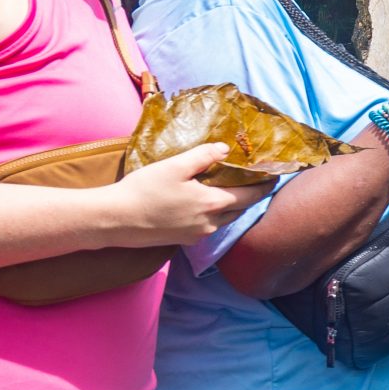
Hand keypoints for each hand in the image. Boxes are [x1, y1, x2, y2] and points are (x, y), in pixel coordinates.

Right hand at [101, 143, 271, 245]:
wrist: (115, 220)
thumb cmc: (144, 190)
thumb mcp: (175, 166)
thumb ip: (204, 156)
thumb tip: (226, 149)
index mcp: (214, 204)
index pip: (252, 195)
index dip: (265, 185)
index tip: (274, 175)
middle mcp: (211, 223)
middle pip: (240, 208)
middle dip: (250, 194)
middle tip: (254, 179)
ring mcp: (198, 235)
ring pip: (225, 219)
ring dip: (232, 205)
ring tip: (231, 189)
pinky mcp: (184, 240)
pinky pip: (209, 226)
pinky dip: (214, 214)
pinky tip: (204, 203)